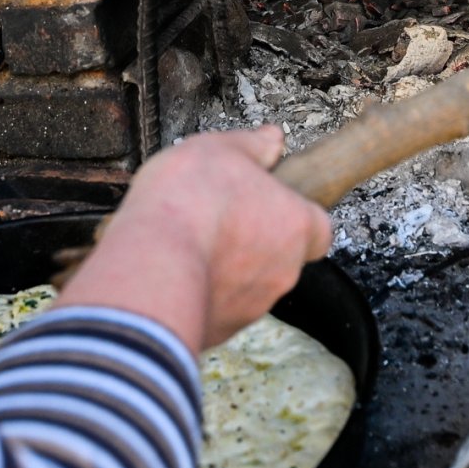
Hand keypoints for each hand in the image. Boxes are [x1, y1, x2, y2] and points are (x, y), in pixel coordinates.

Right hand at [58, 126, 331, 351]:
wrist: (150, 267)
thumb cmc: (189, 204)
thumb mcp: (220, 149)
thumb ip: (252, 145)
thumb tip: (271, 139)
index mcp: (295, 225)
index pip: (318, 227)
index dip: (295, 215)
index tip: (269, 202)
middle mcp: (283, 271)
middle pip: (281, 255)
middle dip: (254, 241)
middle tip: (219, 220)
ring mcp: (253, 305)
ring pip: (248, 284)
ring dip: (226, 267)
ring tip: (188, 245)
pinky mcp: (220, 328)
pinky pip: (217, 306)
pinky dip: (201, 291)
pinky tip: (173, 271)